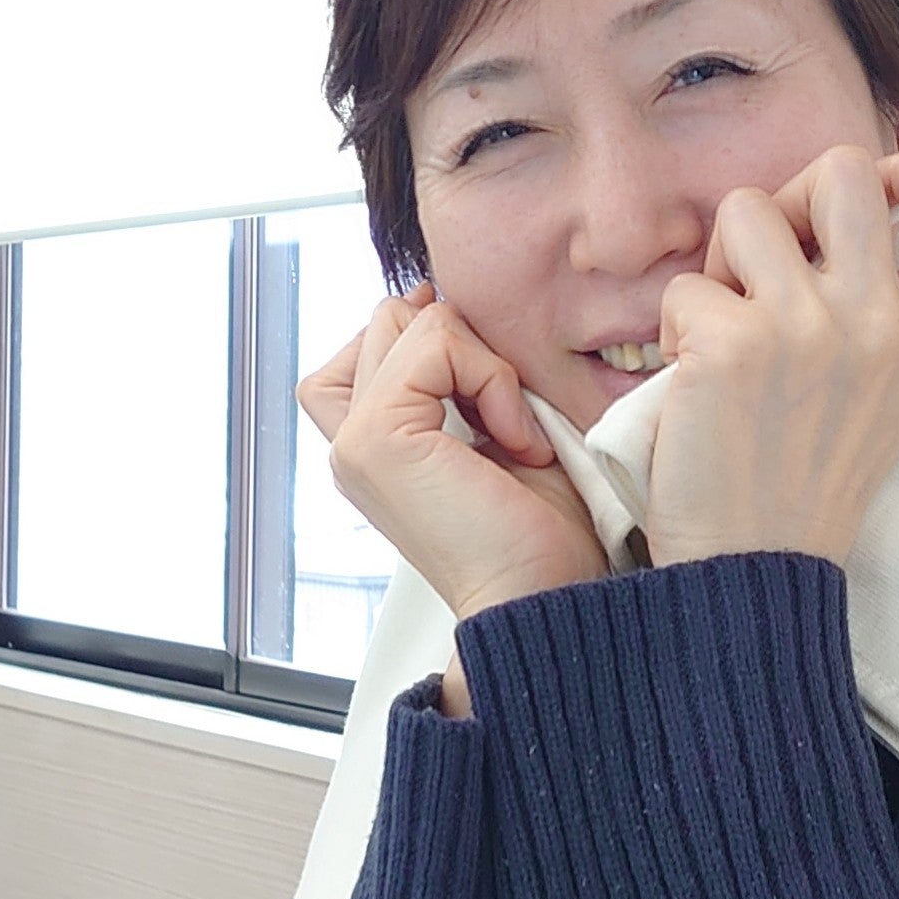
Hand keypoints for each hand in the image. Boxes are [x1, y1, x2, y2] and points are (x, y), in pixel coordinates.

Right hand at [295, 282, 608, 715]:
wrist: (548, 595)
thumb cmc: (539, 528)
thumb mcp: (496, 428)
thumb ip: (458, 376)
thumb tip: (439, 303)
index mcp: (373, 442)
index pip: (376, 338)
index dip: (440, 340)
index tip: (497, 394)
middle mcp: (351, 442)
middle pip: (387, 318)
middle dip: (460, 343)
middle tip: (508, 415)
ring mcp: (355, 442)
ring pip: (404, 320)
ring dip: (479, 359)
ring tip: (513, 428)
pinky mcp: (376, 439)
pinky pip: (433, 343)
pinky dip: (488, 375)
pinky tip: (516, 438)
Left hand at [642, 146, 898, 568]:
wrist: (755, 570)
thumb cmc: (804, 479)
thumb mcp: (887, 395)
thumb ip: (884, 309)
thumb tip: (830, 216)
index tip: (875, 197)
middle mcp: (880, 323)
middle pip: (843, 167)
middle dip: (790, 196)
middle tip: (768, 262)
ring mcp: (809, 329)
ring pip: (745, 209)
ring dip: (721, 261)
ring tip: (723, 328)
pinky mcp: (734, 344)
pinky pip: (685, 286)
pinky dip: (675, 328)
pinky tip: (691, 382)